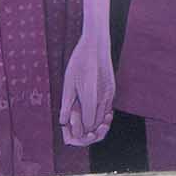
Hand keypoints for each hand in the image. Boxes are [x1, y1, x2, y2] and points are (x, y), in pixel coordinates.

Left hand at [58, 31, 115, 146]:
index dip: (78, 129)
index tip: (68, 124)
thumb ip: (67, 104)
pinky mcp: (112, 90)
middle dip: (85, 130)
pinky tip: (89, 110)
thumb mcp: (68, 82)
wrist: (96, 45)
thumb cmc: (79, 61)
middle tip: (72, 127)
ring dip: (92, 123)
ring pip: (103, 118)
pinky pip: (107, 109)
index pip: (88, 124)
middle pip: (96, 124)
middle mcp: (104, 97)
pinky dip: (98, 114)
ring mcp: (110, 94)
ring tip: (78, 119)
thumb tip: (63, 122)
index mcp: (91, 96)